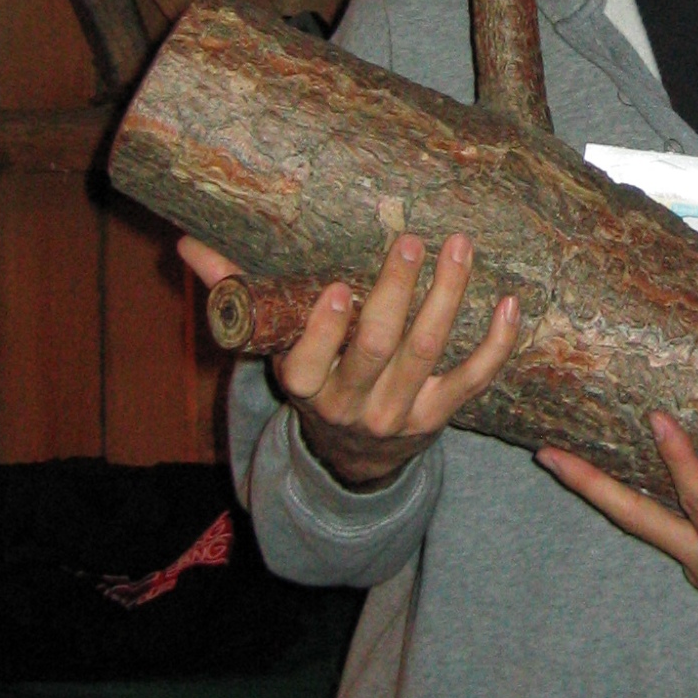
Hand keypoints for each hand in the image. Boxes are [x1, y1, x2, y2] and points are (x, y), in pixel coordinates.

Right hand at [178, 233, 519, 488]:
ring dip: (447, 299)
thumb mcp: (272, 347)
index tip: (339, 286)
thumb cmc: (313, 378)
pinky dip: (496, 345)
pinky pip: (474, 380)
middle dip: (397, 294)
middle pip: (379, 349)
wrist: (353, 457)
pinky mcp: (441, 414)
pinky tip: (509, 303)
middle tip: (413, 241)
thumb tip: (188, 243)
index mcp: (305, 386)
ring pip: (428, 355)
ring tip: (459, 248)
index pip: (310, 362)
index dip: (326, 329)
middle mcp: (352, 404)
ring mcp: (400, 412)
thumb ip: (235, 293)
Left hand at [536, 413, 697, 697]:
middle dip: (590, 486)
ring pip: (640, 521)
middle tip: (545, 453)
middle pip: (635, 519)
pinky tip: (624, 473)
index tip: (658, 420)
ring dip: (599, 491)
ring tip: (560, 454)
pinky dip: (634, 500)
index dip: (681, 463)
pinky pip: (660, 525)